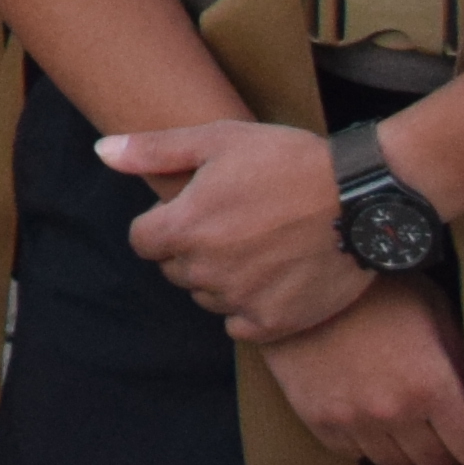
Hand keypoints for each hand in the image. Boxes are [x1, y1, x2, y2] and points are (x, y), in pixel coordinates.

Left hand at [101, 114, 372, 342]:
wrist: (362, 199)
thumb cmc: (288, 161)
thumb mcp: (218, 139)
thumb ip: (153, 150)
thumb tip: (101, 152)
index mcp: (185, 227)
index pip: (143, 241)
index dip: (162, 224)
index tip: (193, 209)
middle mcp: (207, 270)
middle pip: (174, 269)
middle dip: (190, 248)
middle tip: (232, 223)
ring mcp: (242, 300)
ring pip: (207, 296)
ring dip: (220, 276)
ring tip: (257, 245)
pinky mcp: (276, 323)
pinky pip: (239, 325)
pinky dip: (248, 306)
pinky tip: (271, 277)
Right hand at [253, 274, 463, 464]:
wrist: (304, 279)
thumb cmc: (377, 290)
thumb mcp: (434, 311)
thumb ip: (459, 360)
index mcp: (432, 385)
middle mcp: (395, 411)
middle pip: (432, 463)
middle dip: (440, 451)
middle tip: (434, 433)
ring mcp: (353, 419)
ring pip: (393, 464)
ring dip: (400, 448)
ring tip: (396, 424)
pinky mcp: (318, 418)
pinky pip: (351, 454)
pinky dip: (361, 442)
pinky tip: (362, 416)